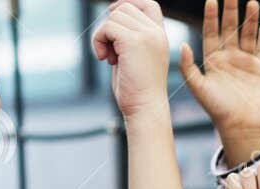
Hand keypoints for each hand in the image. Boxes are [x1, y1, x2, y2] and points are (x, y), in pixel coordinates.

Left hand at [92, 0, 170, 120]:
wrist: (145, 107)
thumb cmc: (137, 87)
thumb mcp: (137, 55)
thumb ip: (130, 34)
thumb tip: (113, 10)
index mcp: (161, 36)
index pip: (148, 4)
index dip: (128, 5)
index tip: (116, 26)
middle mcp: (157, 33)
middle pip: (125, 8)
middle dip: (111, 25)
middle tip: (112, 49)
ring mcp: (147, 36)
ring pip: (114, 16)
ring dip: (104, 35)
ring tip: (111, 57)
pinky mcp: (134, 42)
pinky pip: (107, 28)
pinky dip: (98, 41)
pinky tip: (105, 59)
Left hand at [179, 0, 259, 164]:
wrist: (240, 126)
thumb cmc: (217, 109)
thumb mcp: (197, 87)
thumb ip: (188, 66)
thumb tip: (183, 45)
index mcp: (213, 59)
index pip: (211, 32)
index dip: (211, 16)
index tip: (211, 0)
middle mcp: (230, 57)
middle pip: (230, 29)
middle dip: (231, 11)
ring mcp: (247, 63)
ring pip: (248, 35)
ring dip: (250, 19)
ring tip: (252, 2)